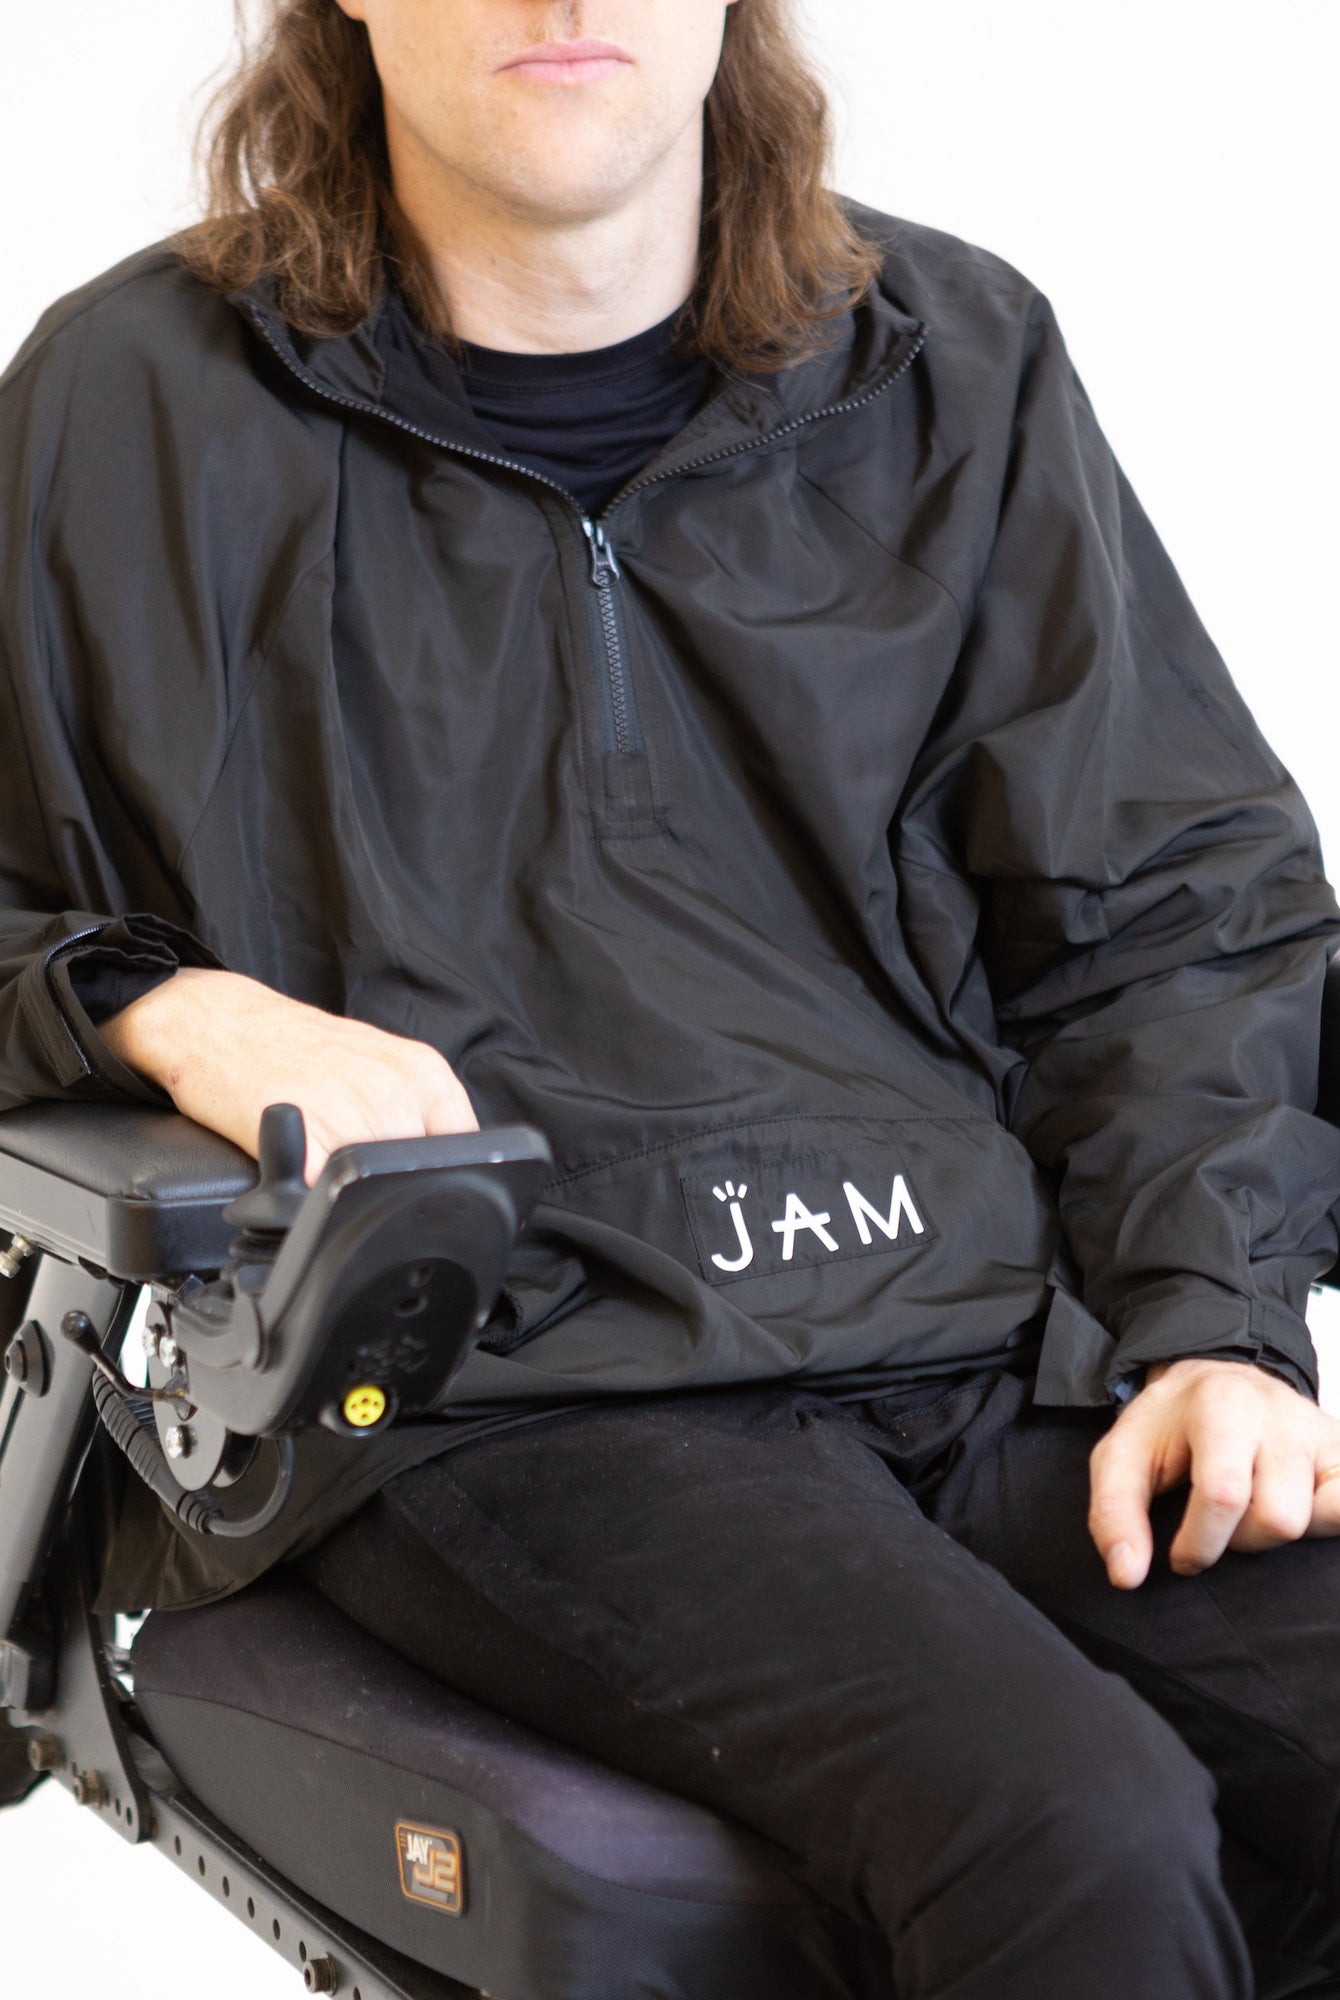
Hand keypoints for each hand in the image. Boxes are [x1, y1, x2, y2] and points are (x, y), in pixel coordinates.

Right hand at [100, 967, 477, 1181]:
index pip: (467, 1151)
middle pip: (420, 1179)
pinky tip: (291, 1179)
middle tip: (347, 1176)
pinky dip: (309, 1206)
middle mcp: (400, 1090)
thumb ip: (412, 1115)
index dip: (440, 1182)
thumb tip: (437, 1178)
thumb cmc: (289, 1046)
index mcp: (425, 1072)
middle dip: (388, 1194)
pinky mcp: (306, 1139)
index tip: (417, 1194)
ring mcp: (356, 1113)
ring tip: (316, 1169)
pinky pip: (325, 1199)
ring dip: (348, 1200)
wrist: (216, 1020)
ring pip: (376, 1193)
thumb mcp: (374, 1067)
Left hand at [1088, 1355, 1339, 1588]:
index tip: (1181, 1557)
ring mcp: (1317, 1431)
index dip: (1201, 1543)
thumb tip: (1126, 1575)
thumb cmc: (1170, 1425)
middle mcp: (1280, 1414)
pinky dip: (1321, 1521)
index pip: (1225, 1493)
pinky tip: (1291, 1508)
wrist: (1216, 1380)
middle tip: (1217, 1523)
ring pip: (1315, 1519)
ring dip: (1273, 1532)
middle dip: (1239, 1539)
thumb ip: (1114, 1513)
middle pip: (1277, 1517)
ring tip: (1249, 1511)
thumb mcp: (1122, 1456)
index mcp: (1221, 1406)